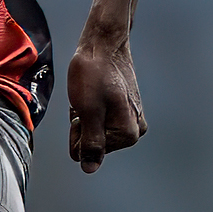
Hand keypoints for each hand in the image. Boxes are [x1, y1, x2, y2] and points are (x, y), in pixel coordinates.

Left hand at [67, 31, 145, 172]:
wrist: (104, 42)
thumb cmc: (94, 71)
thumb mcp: (87, 110)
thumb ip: (91, 143)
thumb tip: (90, 168)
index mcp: (128, 134)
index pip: (86, 153)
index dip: (78, 132)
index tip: (85, 109)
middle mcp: (134, 129)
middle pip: (93, 145)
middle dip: (82, 124)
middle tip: (87, 99)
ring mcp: (131, 118)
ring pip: (94, 131)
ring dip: (85, 115)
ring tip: (91, 93)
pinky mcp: (125, 107)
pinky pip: (99, 118)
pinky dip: (90, 108)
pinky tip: (95, 91)